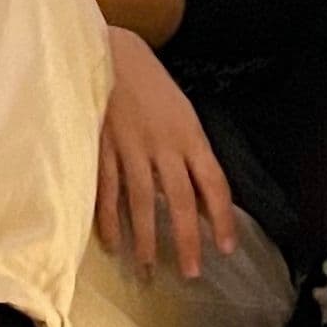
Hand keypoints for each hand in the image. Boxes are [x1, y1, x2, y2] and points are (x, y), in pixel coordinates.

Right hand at [97, 30, 238, 280]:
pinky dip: (108, 220)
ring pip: (140, 201)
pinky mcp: (101, 148)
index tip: (226, 249)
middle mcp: (163, 144)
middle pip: (178, 199)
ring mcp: (130, 147)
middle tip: (191, 272)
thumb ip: (193, 159)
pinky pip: (107, 191)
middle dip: (186, 239)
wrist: (112, 54)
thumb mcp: (184, 116)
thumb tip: (202, 204)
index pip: (213, 183)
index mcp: (190, 135)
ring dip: (146, 238)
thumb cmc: (153, 88)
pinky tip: (113, 244)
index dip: (221, 218)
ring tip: (150, 267)